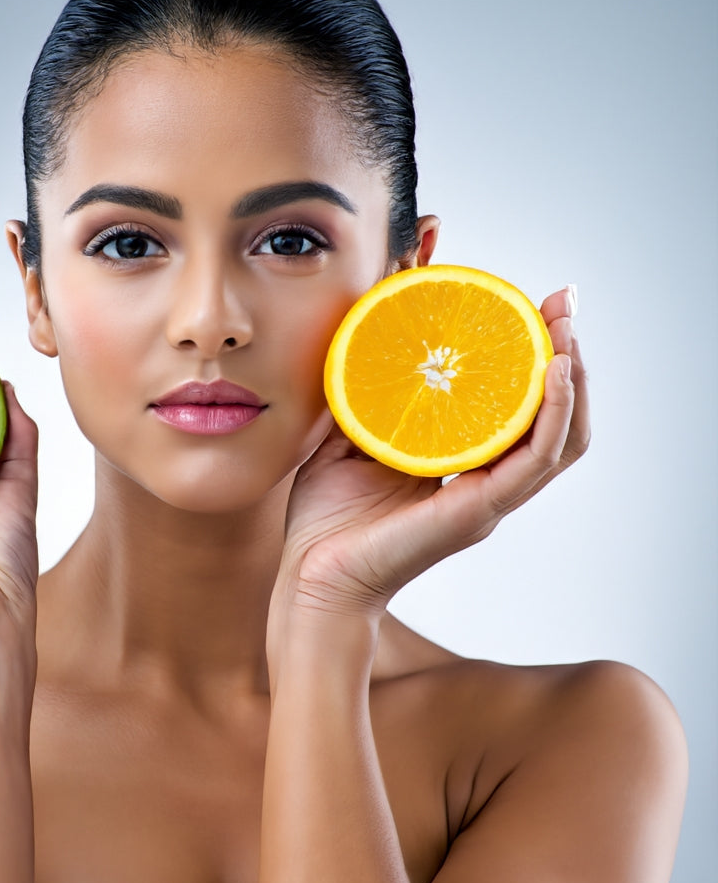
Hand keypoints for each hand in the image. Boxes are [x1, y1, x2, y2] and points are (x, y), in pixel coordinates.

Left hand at [273, 286, 586, 626]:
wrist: (311, 577)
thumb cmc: (327, 521)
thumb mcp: (346, 441)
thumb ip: (362, 401)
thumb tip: (362, 341)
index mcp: (462, 467)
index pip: (517, 411)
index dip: (533, 362)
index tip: (534, 307)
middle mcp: (487, 482)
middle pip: (553, 418)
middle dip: (566, 357)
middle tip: (561, 305)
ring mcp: (489, 499)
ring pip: (560, 438)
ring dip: (572, 381)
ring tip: (566, 330)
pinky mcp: (478, 510)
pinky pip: (533, 461)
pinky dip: (552, 416)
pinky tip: (553, 374)